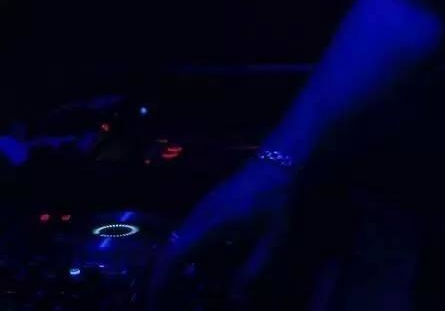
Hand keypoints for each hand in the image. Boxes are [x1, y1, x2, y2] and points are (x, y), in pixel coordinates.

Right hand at [147, 157, 296, 308]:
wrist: (276, 161)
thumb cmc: (275, 200)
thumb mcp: (271, 239)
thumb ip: (253, 269)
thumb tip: (235, 296)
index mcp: (212, 223)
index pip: (176, 252)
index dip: (162, 276)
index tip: (155, 298)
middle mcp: (200, 213)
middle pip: (171, 245)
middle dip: (162, 273)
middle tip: (162, 298)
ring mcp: (202, 205)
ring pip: (177, 236)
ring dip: (172, 261)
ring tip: (174, 285)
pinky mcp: (207, 202)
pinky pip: (187, 229)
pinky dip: (183, 249)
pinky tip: (193, 263)